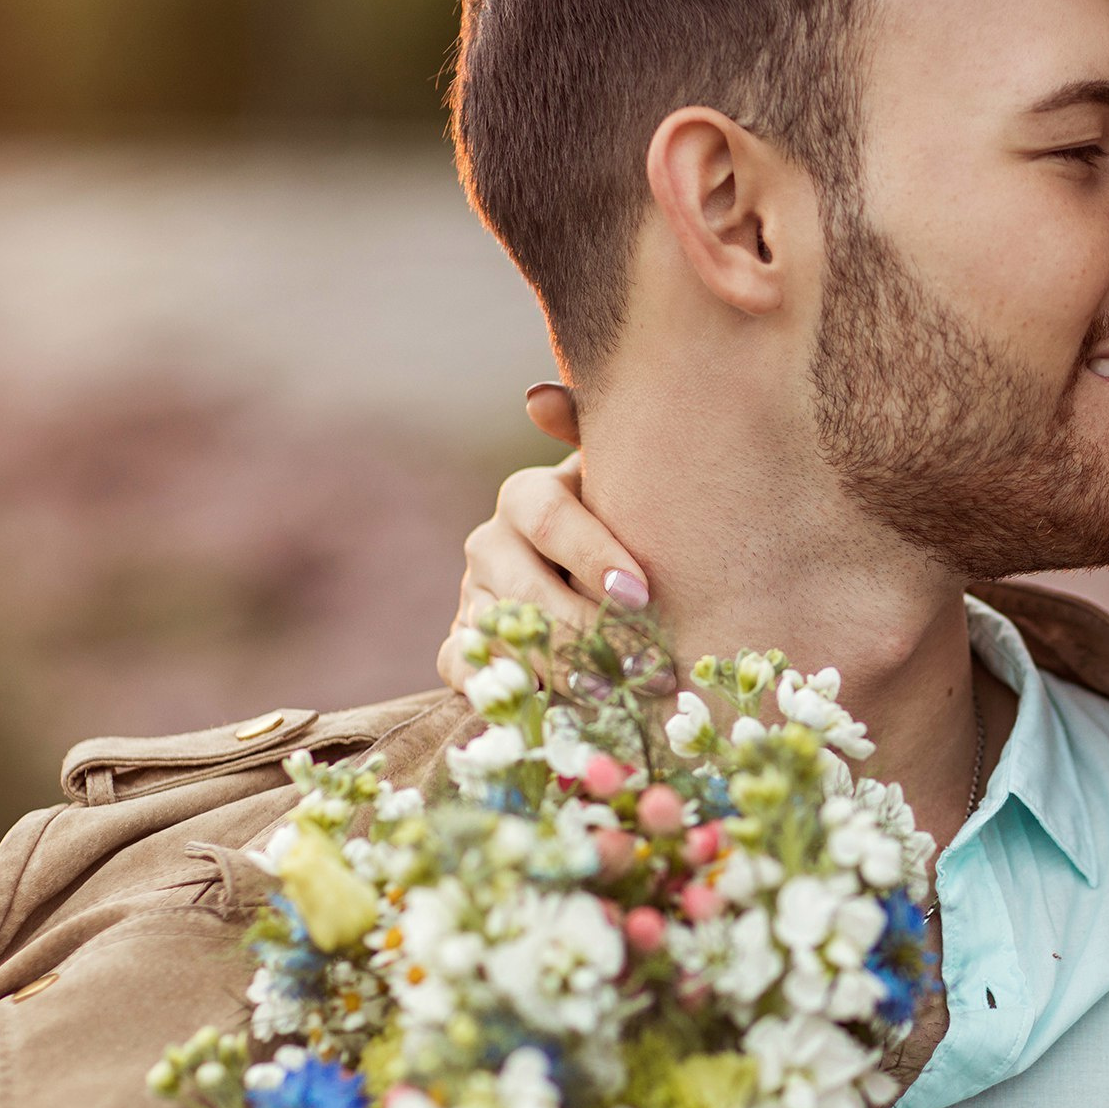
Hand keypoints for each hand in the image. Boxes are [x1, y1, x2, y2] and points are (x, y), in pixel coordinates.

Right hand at [436, 451, 650, 690]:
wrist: (583, 564)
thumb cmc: (616, 516)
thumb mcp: (614, 474)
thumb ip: (591, 433)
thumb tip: (537, 398)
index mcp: (525, 497)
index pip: (550, 520)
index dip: (593, 555)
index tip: (641, 592)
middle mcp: (488, 543)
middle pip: (530, 592)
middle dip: (592, 634)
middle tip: (647, 667)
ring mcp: (471, 595)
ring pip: (505, 636)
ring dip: (560, 672)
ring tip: (615, 696)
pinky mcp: (461, 642)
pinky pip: (467, 670)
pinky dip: (503, 690)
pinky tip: (553, 709)